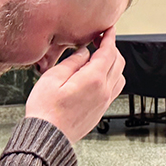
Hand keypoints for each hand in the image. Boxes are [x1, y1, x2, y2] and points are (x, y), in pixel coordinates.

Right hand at [25, 27, 125, 143]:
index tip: (108, 29)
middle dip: (111, 47)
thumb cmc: (45, 110)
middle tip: (99, 40)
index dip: (109, 37)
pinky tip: (98, 75)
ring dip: (113, 62)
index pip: (108, 52)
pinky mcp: (101, 110)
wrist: (48, 137)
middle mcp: (104, 90)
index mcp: (93, 79)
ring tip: (98, 57)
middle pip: (118, 61)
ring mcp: (104, 101)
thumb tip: (84, 52)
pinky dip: (112, 76)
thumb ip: (72, 62)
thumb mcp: (52, 78)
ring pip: (119, 75)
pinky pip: (115, 88)